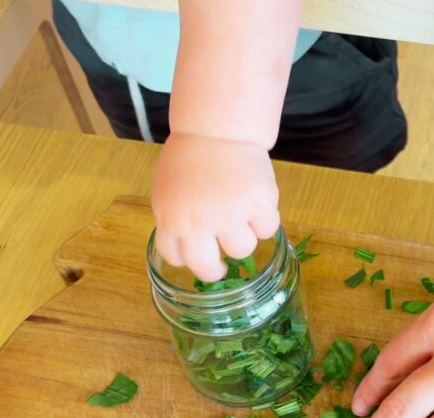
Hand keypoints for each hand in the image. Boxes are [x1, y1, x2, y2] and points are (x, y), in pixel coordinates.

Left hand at [151, 133, 279, 280]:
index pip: (176, 257)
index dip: (189, 258)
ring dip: (243, 236)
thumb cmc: (190, 159)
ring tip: (241, 214)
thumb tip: (186, 249)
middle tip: (223, 264)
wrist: (217, 130)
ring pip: (243, 250)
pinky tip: (256, 202)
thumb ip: (173, 221)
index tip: (199, 256)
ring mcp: (231, 214)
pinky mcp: (259, 204)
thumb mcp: (166, 191)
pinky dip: (265, 220)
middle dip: (215, 270)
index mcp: (172, 220)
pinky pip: (267, 230)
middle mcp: (200, 222)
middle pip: (208, 269)